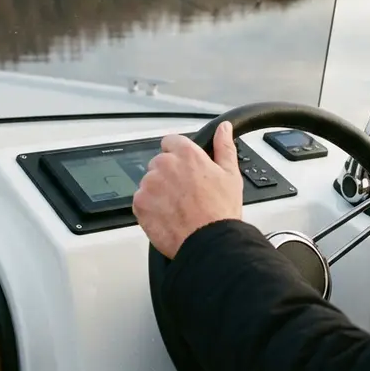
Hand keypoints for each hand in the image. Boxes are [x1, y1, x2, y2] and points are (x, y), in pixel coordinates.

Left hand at [132, 121, 243, 258]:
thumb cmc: (220, 211)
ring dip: (158, 191)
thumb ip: (223, 146)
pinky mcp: (139, 203)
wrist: (209, 242)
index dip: (178, 155)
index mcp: (186, 154)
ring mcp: (149, 184)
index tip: (185, 168)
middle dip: (169, 175)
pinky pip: (141, 200)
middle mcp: (164, 165)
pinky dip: (150, 207)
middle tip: (185, 193)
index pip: (171, 142)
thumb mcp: (230, 174)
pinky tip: (168, 216)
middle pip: (159, 163)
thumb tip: (223, 128)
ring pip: (149, 182)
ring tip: (178, 207)